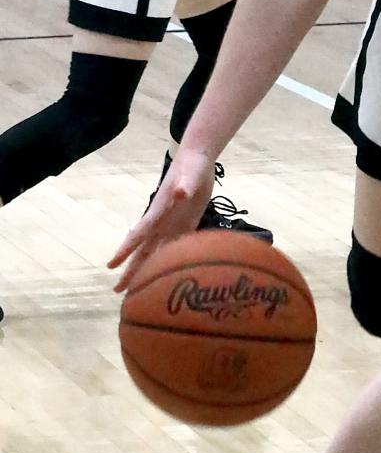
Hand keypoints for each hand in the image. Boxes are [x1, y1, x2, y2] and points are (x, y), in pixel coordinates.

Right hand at [109, 148, 216, 292]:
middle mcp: (162, 222)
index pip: (138, 234)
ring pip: (158, 252)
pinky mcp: (187, 224)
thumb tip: (180, 193)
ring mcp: (173, 224)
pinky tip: (167, 275)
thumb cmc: (191, 166)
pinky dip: (169, 261)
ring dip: (148, 270)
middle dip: (131, 270)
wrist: (198, 160)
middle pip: (143, 251)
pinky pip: (177, 246)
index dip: (125, 249)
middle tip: (117, 291)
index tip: (110, 265)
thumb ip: (185, 185)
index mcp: (158, 212)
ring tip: (138, 289)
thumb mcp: (190, 175)